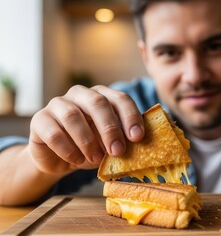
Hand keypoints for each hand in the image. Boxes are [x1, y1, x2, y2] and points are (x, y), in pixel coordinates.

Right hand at [28, 85, 143, 174]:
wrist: (59, 159)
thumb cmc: (91, 147)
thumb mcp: (110, 144)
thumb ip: (124, 140)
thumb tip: (145, 147)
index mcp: (102, 96)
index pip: (120, 99)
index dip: (130, 116)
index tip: (137, 138)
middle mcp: (80, 94)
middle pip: (97, 102)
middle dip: (110, 128)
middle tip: (118, 151)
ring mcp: (57, 104)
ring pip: (72, 116)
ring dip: (87, 141)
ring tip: (96, 159)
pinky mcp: (39, 119)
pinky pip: (53, 132)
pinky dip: (68, 149)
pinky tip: (77, 161)